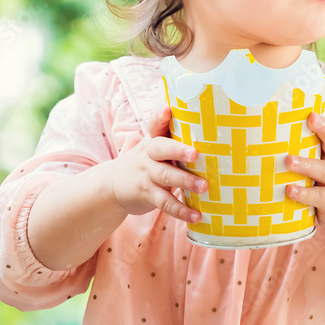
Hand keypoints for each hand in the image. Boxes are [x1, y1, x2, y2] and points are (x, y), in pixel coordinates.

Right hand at [108, 104, 207, 223]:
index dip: (160, 117)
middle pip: (161, 149)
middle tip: (195, 154)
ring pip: (166, 176)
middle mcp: (149, 154)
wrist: (112, 186)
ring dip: (186, 181)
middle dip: (178, 150)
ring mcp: (147, 175)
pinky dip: (181, 210)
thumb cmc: (146, 163)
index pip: (155, 124)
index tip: (168, 109)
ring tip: (204, 187)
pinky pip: (165, 203)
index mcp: (153, 140)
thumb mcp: (154, 148)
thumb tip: (212, 133)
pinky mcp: (147, 194)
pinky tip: (196, 215)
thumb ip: (174, 140)